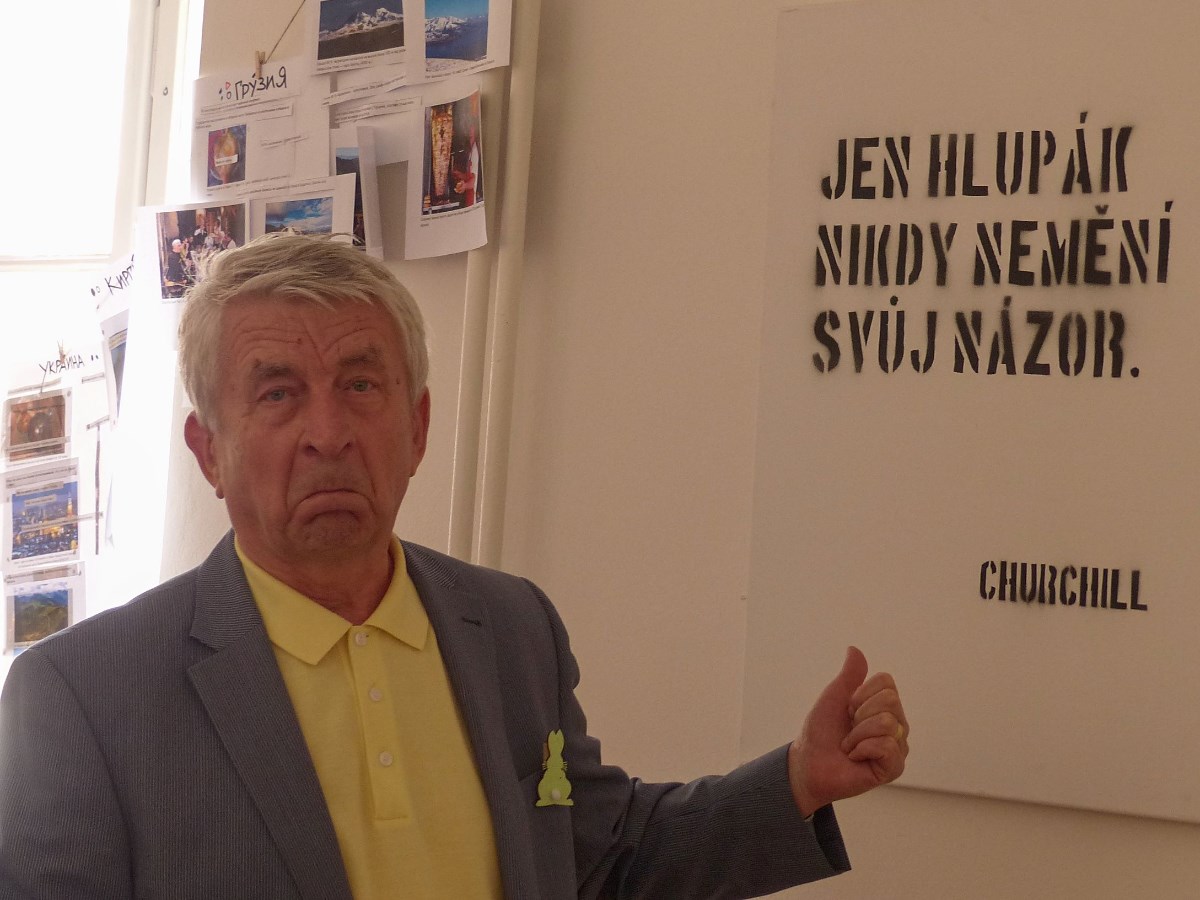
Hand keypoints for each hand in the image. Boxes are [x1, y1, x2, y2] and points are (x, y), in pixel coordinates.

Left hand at [787, 646, 908, 816]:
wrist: (808, 762)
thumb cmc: (821, 731)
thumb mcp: (834, 697)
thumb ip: (849, 675)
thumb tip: (854, 649)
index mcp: (884, 706)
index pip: (887, 682)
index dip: (860, 693)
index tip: (847, 708)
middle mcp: (897, 724)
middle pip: (889, 700)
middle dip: (859, 713)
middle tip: (848, 729)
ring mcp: (898, 747)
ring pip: (886, 723)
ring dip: (857, 734)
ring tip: (849, 745)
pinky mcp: (894, 768)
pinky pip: (886, 746)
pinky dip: (862, 748)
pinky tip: (855, 757)